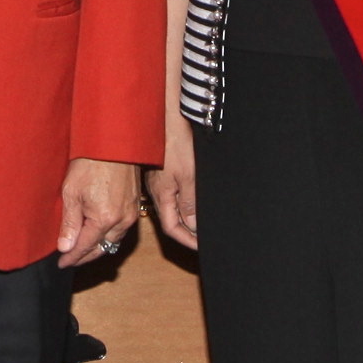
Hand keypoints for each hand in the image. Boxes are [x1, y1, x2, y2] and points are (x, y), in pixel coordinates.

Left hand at [57, 158, 140, 265]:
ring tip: (80, 248)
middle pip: (102, 248)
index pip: (85, 247)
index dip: (72, 257)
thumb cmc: (90, 163)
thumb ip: (69, 223)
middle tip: (69, 259)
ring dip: (97, 247)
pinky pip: (121, 230)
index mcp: (105, 219)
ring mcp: (131, 214)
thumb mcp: (71, 192)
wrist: (113, 144)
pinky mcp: (135, 206)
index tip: (62, 264)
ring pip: (113, 241)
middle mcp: (122, 221)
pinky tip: (97, 234)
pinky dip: (107, 236)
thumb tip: (65, 247)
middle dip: (85, 256)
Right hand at [147, 116, 199, 250]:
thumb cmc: (176, 143)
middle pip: (171, 220)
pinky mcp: (160, 170)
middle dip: (188, 232)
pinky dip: (184, 202)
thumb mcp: (188, 177)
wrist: (164, 115)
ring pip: (172, 207)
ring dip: (186, 217)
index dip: (188, 240)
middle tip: (205, 238)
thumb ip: (190, 203)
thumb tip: (193, 227)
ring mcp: (157, 181)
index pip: (173, 229)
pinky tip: (194, 198)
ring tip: (202, 223)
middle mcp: (157, 191)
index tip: (203, 247)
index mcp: (162, 196)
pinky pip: (171, 194)